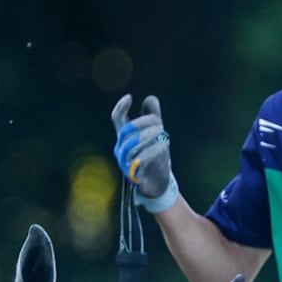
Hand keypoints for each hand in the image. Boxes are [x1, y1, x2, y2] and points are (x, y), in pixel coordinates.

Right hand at [111, 94, 178, 212]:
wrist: (157, 184)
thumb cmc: (154, 156)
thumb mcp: (155, 134)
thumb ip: (153, 116)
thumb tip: (150, 98)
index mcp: (124, 138)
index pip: (117, 120)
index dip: (121, 107)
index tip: (130, 97)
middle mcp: (121, 149)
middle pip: (128, 130)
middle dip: (144, 123)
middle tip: (160, 122)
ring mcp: (126, 162)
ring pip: (133, 145)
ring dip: (150, 135)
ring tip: (163, 132)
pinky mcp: (137, 174)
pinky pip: (142, 160)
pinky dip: (154, 150)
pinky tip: (164, 145)